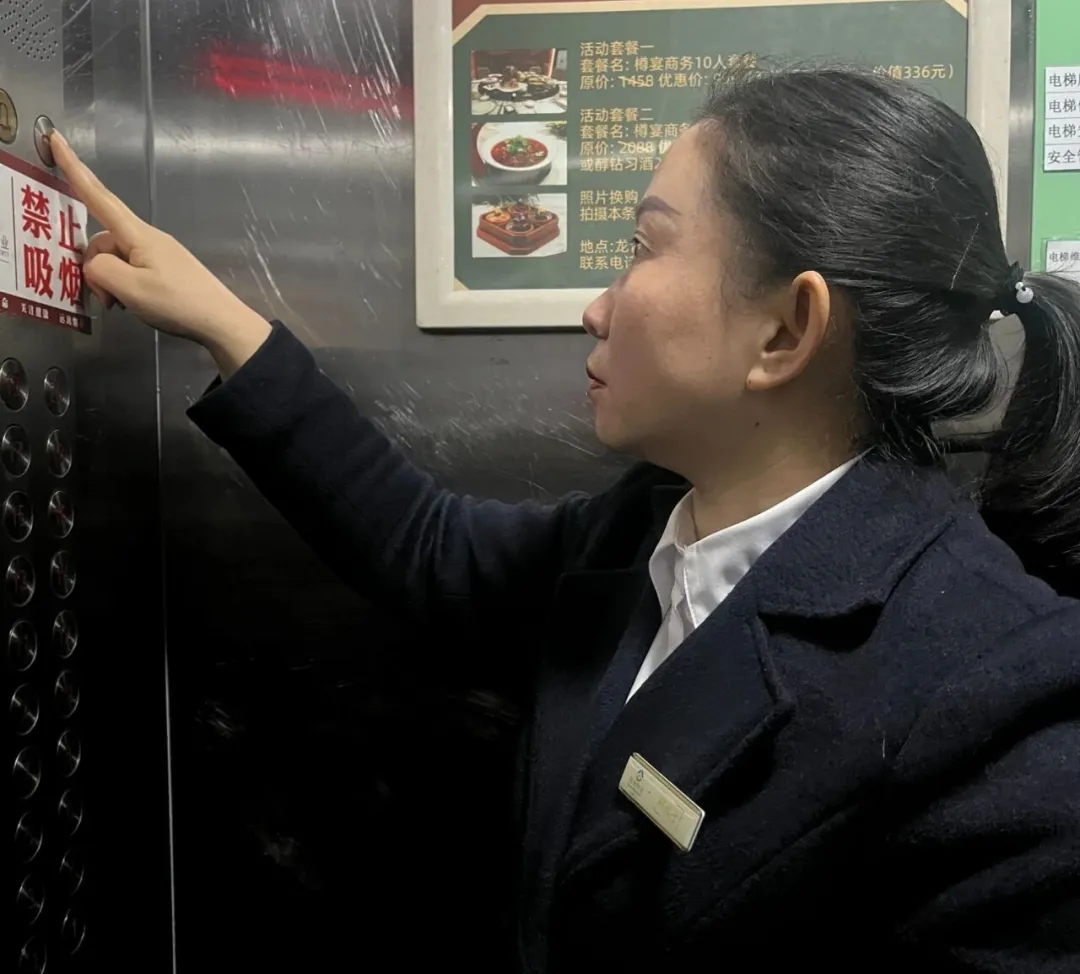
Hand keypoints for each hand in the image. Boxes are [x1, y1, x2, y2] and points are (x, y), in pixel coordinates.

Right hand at [50, 132, 270, 375]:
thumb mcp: (131, 289)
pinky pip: (132, 269)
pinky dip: (124, 286)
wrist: (223, 323)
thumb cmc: (179, 303)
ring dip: (109, 281)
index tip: (56, 139)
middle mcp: (148, 237)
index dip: (74, 169)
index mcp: (138, 234)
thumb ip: (101, 270)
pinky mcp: (166, 269)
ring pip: (116, 258)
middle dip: (94, 266)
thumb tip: (96, 264)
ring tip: (122, 306)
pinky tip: (133, 305)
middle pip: (103, 239)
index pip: (98, 196)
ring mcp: (159, 253)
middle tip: (106, 299)